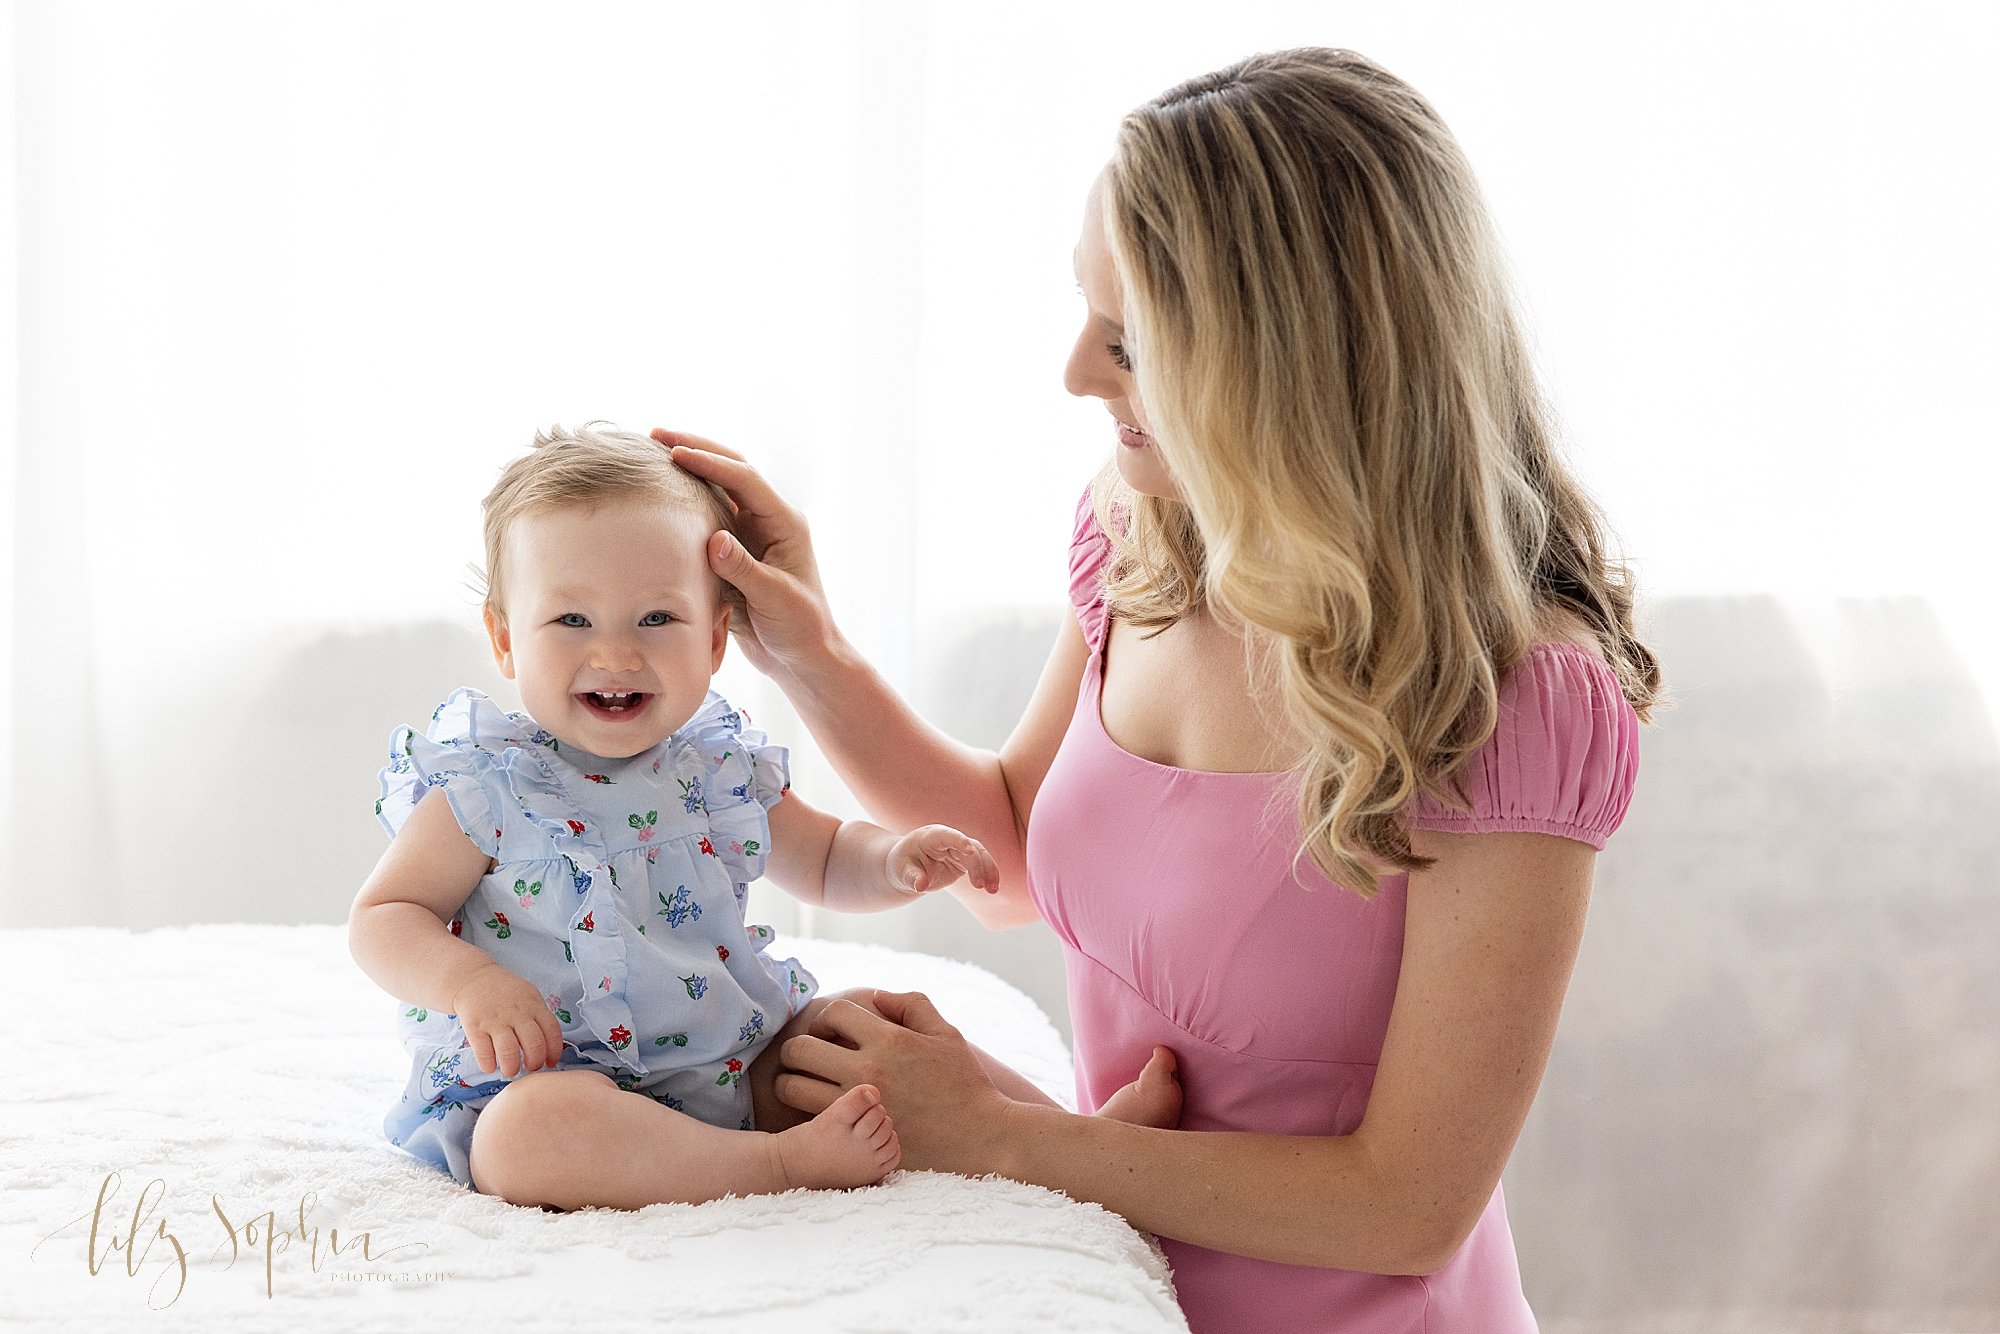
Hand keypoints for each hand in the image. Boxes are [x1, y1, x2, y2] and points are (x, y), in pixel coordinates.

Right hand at [450, 962, 564, 1077]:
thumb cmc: (506, 993)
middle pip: (534, 1044)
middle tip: (530, 1068)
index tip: (550, 1063)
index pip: (552, 1031)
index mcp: (534, 1005)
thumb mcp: (529, 996)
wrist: (474, 980)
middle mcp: (516, 1013)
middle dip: (535, 1063)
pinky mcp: (475, 1027)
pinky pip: (484, 1053)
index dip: (554, 1051)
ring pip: (509, 1051)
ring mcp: (495, 1020)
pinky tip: (491, 1066)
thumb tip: (549, 1048)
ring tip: (510, 1070)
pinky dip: (488, 1065)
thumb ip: (539, 1018)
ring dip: (512, 1067)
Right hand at [649, 429, 837, 680]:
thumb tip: (714, 539)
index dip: (710, 462)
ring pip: (716, 491)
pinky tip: (656, 498)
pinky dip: (683, 504)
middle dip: (696, 449)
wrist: (803, 659)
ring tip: (649, 455)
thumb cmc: (800, 630)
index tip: (675, 453)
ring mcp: (750, 535)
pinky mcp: (733, 554)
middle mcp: (768, 521)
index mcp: (785, 523)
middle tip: (655, 434)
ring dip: (687, 471)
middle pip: (731, 471)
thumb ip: (745, 570)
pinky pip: (705, 518)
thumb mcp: (775, 600)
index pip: (746, 479)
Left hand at [775, 990, 1013, 1173]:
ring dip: (791, 1082)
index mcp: (889, 1040)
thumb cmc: (965, 1084)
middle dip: (796, 1050)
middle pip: (800, 1050)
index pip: (833, 1013)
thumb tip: (876, 996)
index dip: (826, 1018)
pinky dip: (804, 1112)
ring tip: (803, 1084)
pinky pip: (808, 1120)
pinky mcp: (855, 1136)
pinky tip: (819, 1110)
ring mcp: (858, 1106)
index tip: (832, 1031)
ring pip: (792, 1089)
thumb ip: (911, 1005)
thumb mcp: (946, 1033)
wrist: (981, 1137)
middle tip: (806, 1058)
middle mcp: (867, 1070)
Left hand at [887, 825, 1000, 896]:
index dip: (959, 840)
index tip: (970, 849)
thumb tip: (920, 886)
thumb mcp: (902, 872)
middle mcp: (948, 840)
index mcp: (931, 837)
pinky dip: (988, 874)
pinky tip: (993, 887)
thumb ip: (912, 878)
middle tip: (980, 886)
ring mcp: (959, 849)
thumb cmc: (903, 866)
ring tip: (993, 890)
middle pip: (969, 847)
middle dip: (978, 865)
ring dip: (989, 870)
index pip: (947, 835)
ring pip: (980, 854)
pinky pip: (981, 864)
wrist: (908, 868)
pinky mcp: (965, 860)